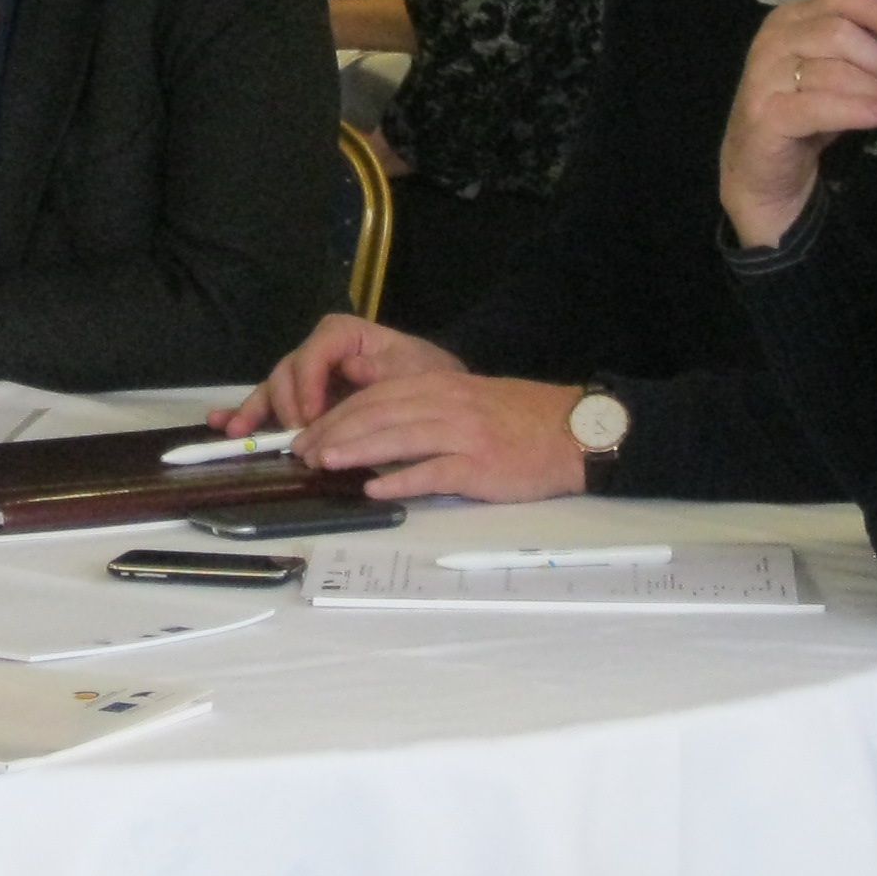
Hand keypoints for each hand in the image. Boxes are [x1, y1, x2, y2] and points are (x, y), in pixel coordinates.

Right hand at [214, 311, 453, 435]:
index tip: (312, 416)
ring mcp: (308, 375)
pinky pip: (271, 403)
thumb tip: (352, 368)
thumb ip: (384, 371)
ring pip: (273, 388)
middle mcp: (320, 350)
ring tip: (234, 432)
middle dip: (286, 404)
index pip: (316, 351)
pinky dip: (248, 413)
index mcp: (346, 334)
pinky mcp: (303, 398)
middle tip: (295, 436)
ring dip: (252, 410)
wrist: (439, 395)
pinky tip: (224, 423)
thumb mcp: (416, 371)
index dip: (309, 383)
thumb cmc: (427, 378)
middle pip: (289, 370)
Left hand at [297, 372, 590, 503]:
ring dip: (357, 451)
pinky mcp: (479, 466)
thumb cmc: (518, 419)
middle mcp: (447, 404)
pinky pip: (433, 473)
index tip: (309, 432)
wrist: (573, 432)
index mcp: (441, 386)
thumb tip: (375, 424)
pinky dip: (401, 481)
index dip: (337, 414)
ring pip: (398, 438)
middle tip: (304, 452)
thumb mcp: (467, 398)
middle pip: (378, 413)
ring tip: (325, 464)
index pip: (376, 396)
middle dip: (336, 432)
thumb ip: (424, 405)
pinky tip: (375, 490)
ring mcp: (463, 435)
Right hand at [722, 0, 876, 249]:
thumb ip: (863, 41)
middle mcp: (772, 42)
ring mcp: (764, 78)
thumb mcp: (836, 70)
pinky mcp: (765, 116)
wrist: (761, 170)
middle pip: (839, 34)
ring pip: (833, 71)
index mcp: (789, 20)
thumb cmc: (806, 114)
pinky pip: (819, 106)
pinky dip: (857, 109)